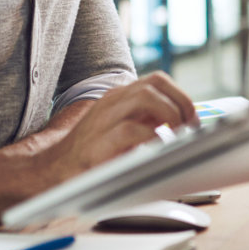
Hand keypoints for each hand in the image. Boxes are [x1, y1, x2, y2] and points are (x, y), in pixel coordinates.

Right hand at [41, 71, 197, 180]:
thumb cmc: (96, 152)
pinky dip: (151, 137)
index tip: (193, 119)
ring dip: (169, 115)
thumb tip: (186, 126)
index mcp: (120, 96)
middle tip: (189, 128)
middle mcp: (112, 101)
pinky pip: (130, 129)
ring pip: (145, 97)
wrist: (56, 169)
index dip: (181, 97)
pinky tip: (157, 149)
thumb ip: (149, 122)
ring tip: (176, 136)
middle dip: (181, 104)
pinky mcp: (98, 142)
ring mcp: (104, 118)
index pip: (158, 80)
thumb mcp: (125, 130)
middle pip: (155, 83)